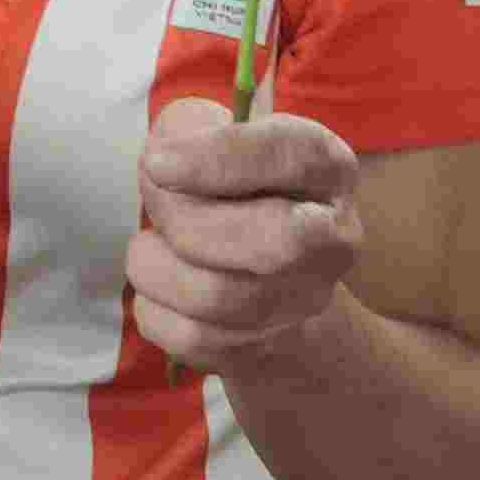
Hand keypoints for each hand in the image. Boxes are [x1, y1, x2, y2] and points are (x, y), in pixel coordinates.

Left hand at [126, 102, 363, 374]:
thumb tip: (163, 159)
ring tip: (148, 247)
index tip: (157, 161)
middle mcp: (332, 240)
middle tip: (152, 196)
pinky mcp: (268, 350)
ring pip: (216, 295)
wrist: (271, 286)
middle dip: (184, 217)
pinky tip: (160, 288)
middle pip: (273, 239)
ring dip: (154, 265)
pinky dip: (154, 309)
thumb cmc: (234, 192)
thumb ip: (188, 128)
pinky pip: (192, 337)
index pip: (293, 155)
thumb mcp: (218, 137)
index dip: (221, 158)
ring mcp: (305, 302)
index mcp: (327, 169)